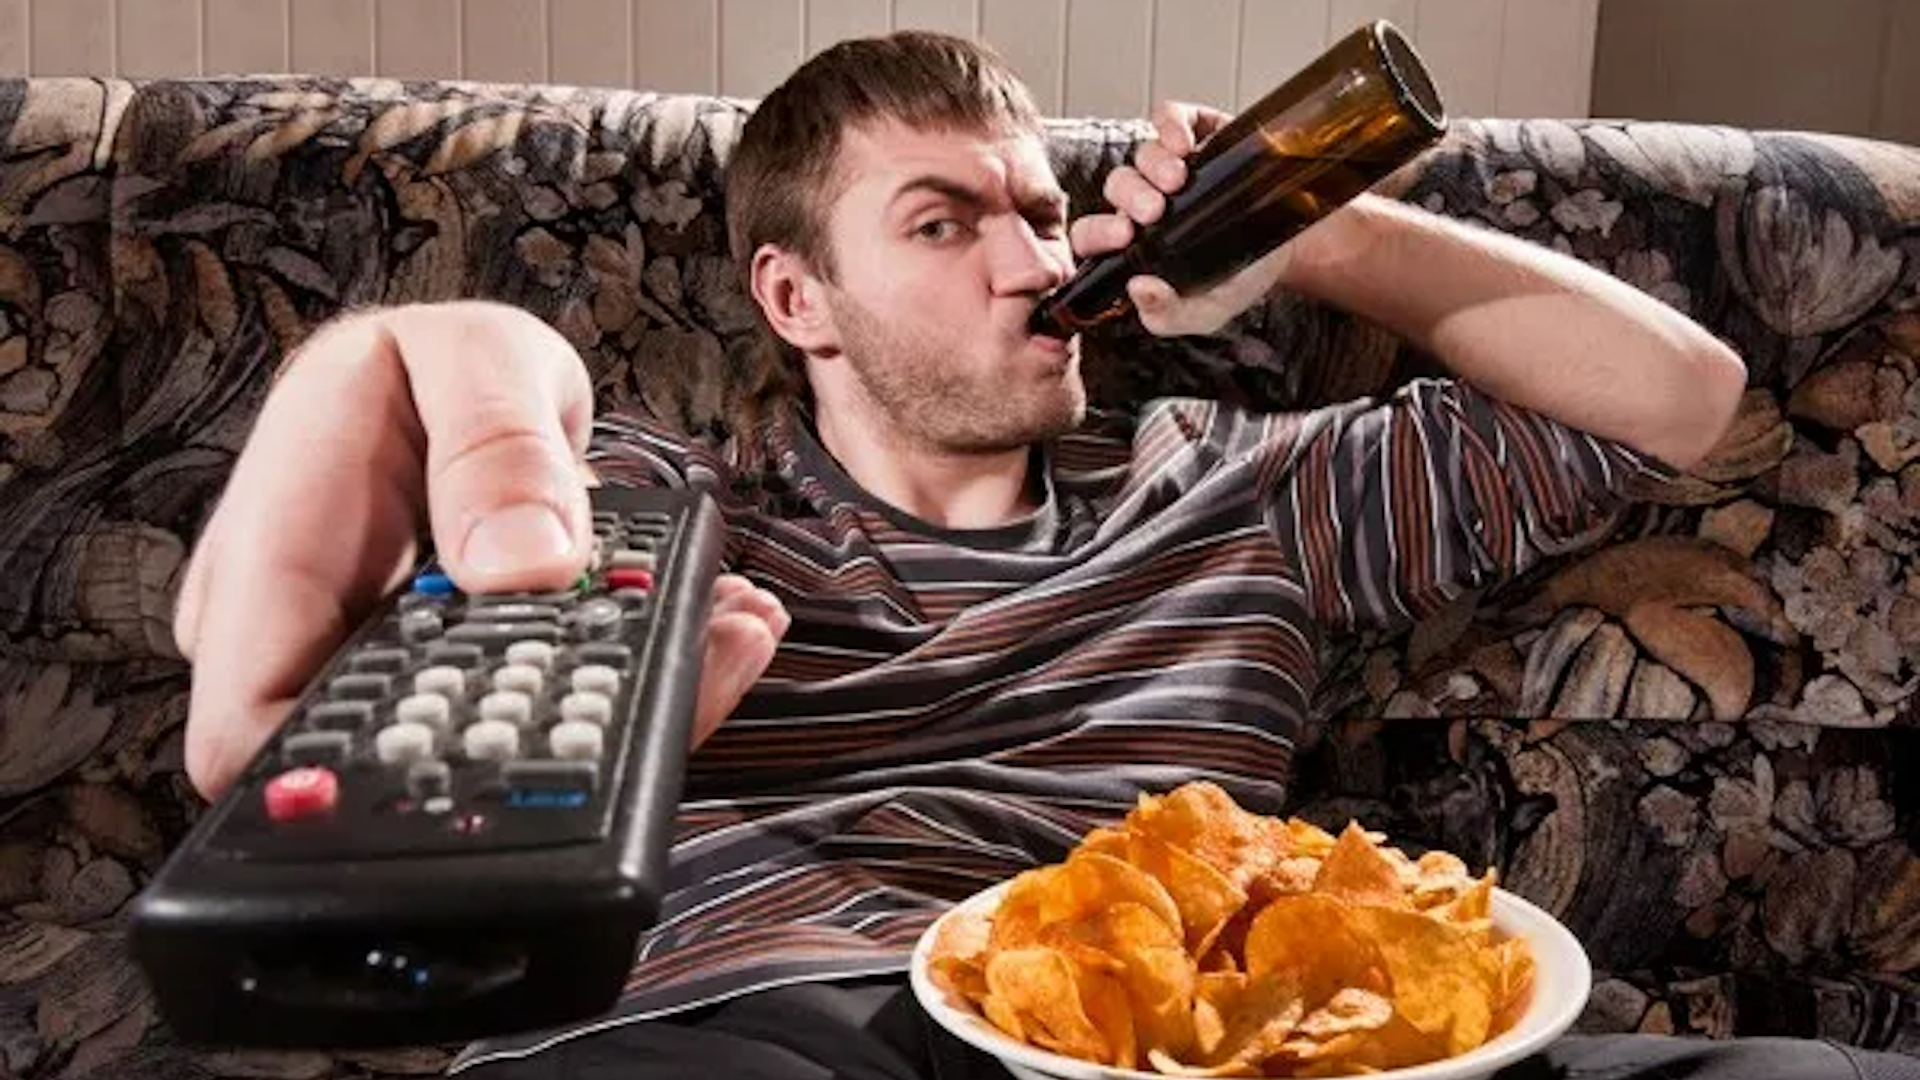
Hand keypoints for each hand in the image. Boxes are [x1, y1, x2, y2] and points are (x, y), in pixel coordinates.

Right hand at [173, 300, 785, 799]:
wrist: (463, 378)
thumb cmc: (432, 362)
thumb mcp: (472, 358)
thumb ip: (494, 448)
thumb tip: (526, 563)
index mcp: (269, 563)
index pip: (250, 731)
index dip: (343, 781)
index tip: (484, 760)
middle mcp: (317, 642)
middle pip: (398, 755)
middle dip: (549, 733)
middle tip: (680, 664)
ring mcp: (396, 674)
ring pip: (498, 740)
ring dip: (622, 702)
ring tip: (725, 634)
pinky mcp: (475, 683)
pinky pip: (549, 706)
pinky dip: (639, 674)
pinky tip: (713, 629)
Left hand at [1069, 101, 1299, 337]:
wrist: (1290, 247)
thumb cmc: (1238, 280)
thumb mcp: (1207, 312)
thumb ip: (1168, 315)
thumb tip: (1138, 289)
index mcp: (1134, 244)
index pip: (1093, 235)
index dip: (1098, 233)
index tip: (1125, 238)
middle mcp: (1144, 202)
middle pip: (1117, 188)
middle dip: (1130, 197)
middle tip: (1154, 212)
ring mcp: (1169, 165)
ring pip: (1141, 155)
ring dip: (1153, 166)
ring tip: (1179, 180)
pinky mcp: (1197, 133)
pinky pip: (1169, 117)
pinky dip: (1171, 124)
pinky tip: (1184, 143)